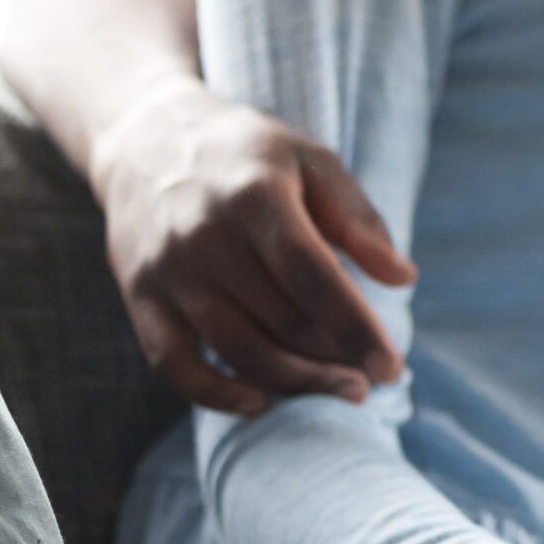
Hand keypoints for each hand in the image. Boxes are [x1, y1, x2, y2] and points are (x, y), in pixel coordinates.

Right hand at [91, 75, 413, 413]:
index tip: (391, 367)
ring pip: (235, 349)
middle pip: (279, 321)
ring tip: (340, 389)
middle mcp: (205, 238)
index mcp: (255, 197)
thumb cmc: (248, 155)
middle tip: (376, 380)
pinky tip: (261, 403)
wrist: (145, 140)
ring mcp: (167, 272)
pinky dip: (214, 395)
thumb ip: (357, 219)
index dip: (354, 327)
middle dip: (335, 360)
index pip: (311, 276)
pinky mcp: (139, 297)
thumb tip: (404, 278)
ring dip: (294, 381)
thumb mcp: (311, 160)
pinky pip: (172, 364)